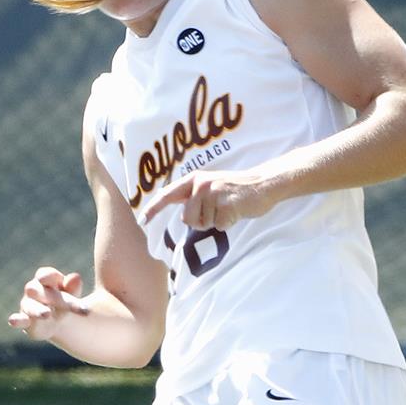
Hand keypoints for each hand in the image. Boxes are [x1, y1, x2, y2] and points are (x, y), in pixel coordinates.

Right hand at [7, 265, 91, 340]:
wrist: (60, 324)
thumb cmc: (64, 303)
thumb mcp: (72, 296)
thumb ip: (73, 288)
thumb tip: (76, 277)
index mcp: (46, 280)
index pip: (46, 274)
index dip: (50, 276)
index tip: (61, 279)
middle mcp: (33, 290)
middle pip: (38, 290)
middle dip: (51, 296)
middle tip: (69, 304)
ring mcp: (27, 305)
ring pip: (30, 306)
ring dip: (38, 310)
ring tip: (47, 314)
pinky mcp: (25, 321)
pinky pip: (19, 319)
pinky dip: (16, 320)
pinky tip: (13, 321)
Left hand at [141, 169, 276, 231]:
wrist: (263, 183)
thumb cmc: (236, 190)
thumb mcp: (212, 186)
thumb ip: (195, 197)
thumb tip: (183, 216)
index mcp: (194, 179)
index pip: (167, 195)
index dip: (153, 209)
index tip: (142, 221)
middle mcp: (201, 184)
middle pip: (188, 218)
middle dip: (202, 222)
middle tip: (219, 210)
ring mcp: (214, 193)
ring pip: (204, 224)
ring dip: (217, 222)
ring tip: (229, 208)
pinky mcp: (226, 204)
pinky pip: (219, 226)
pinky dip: (228, 223)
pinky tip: (236, 212)